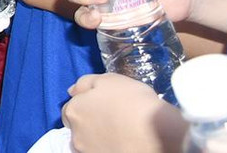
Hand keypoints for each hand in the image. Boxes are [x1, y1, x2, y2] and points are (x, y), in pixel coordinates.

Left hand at [61, 73, 186, 152]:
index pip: (69, 110)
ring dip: (97, 139)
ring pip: (88, 144)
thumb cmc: (133, 102)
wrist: (157, 134)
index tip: (100, 108)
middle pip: (77, 128)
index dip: (85, 107)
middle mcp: (75, 135)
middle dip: (88, 124)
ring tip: (119, 134)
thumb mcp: (110, 80)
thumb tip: (72, 91)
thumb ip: (86, 83)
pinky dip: (107, 149)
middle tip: (111, 120)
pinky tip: (122, 145)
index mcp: (73, 111)